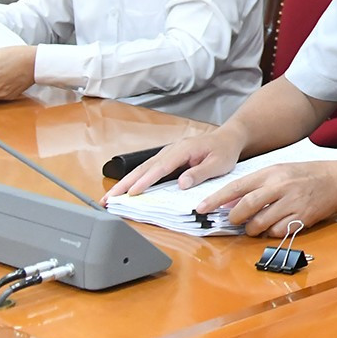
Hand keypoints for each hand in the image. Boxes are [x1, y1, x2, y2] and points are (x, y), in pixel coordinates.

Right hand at [107, 127, 244, 197]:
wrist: (227, 138)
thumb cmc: (224, 151)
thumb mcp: (219, 164)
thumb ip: (200, 173)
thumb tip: (181, 184)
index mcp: (183, 149)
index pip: (161, 167)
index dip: (146, 180)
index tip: (132, 193)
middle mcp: (171, 150)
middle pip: (144, 168)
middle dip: (125, 183)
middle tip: (108, 198)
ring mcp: (167, 153)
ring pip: (142, 168)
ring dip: (125, 182)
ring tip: (109, 197)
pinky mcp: (166, 159)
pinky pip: (147, 169)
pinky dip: (134, 179)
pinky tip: (125, 190)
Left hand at [196, 161, 336, 236]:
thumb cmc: (306, 175)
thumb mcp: (280, 171)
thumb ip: (256, 184)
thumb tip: (231, 201)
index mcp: (272, 173)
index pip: (237, 187)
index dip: (216, 199)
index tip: (201, 209)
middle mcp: (280, 187)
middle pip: (246, 207)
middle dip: (235, 218)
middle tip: (234, 221)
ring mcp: (292, 203)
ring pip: (260, 223)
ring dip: (252, 229)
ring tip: (255, 225)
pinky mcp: (302, 217)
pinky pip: (277, 232)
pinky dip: (270, 233)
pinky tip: (274, 226)